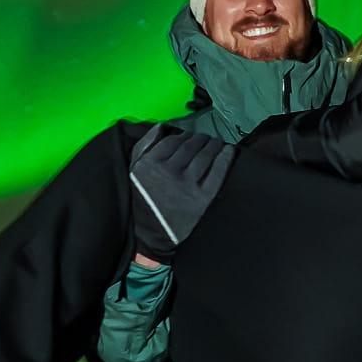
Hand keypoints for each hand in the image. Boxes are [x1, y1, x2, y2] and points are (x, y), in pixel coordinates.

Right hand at [128, 124, 236, 263]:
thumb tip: (161, 127)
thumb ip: (144, 146)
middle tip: (205, 138)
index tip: (188, 136)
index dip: (183, 135)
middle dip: (200, 138)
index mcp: (151, 164)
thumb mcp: (133, 171)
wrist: (151, 234)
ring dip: (213, 144)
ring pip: (205, 154)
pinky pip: (218, 171)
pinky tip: (228, 151)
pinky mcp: (204, 196)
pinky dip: (225, 158)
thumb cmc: (141, 201)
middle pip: (191, 145)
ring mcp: (188, 184)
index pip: (173, 140)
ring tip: (216, 143)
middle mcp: (170, 171)